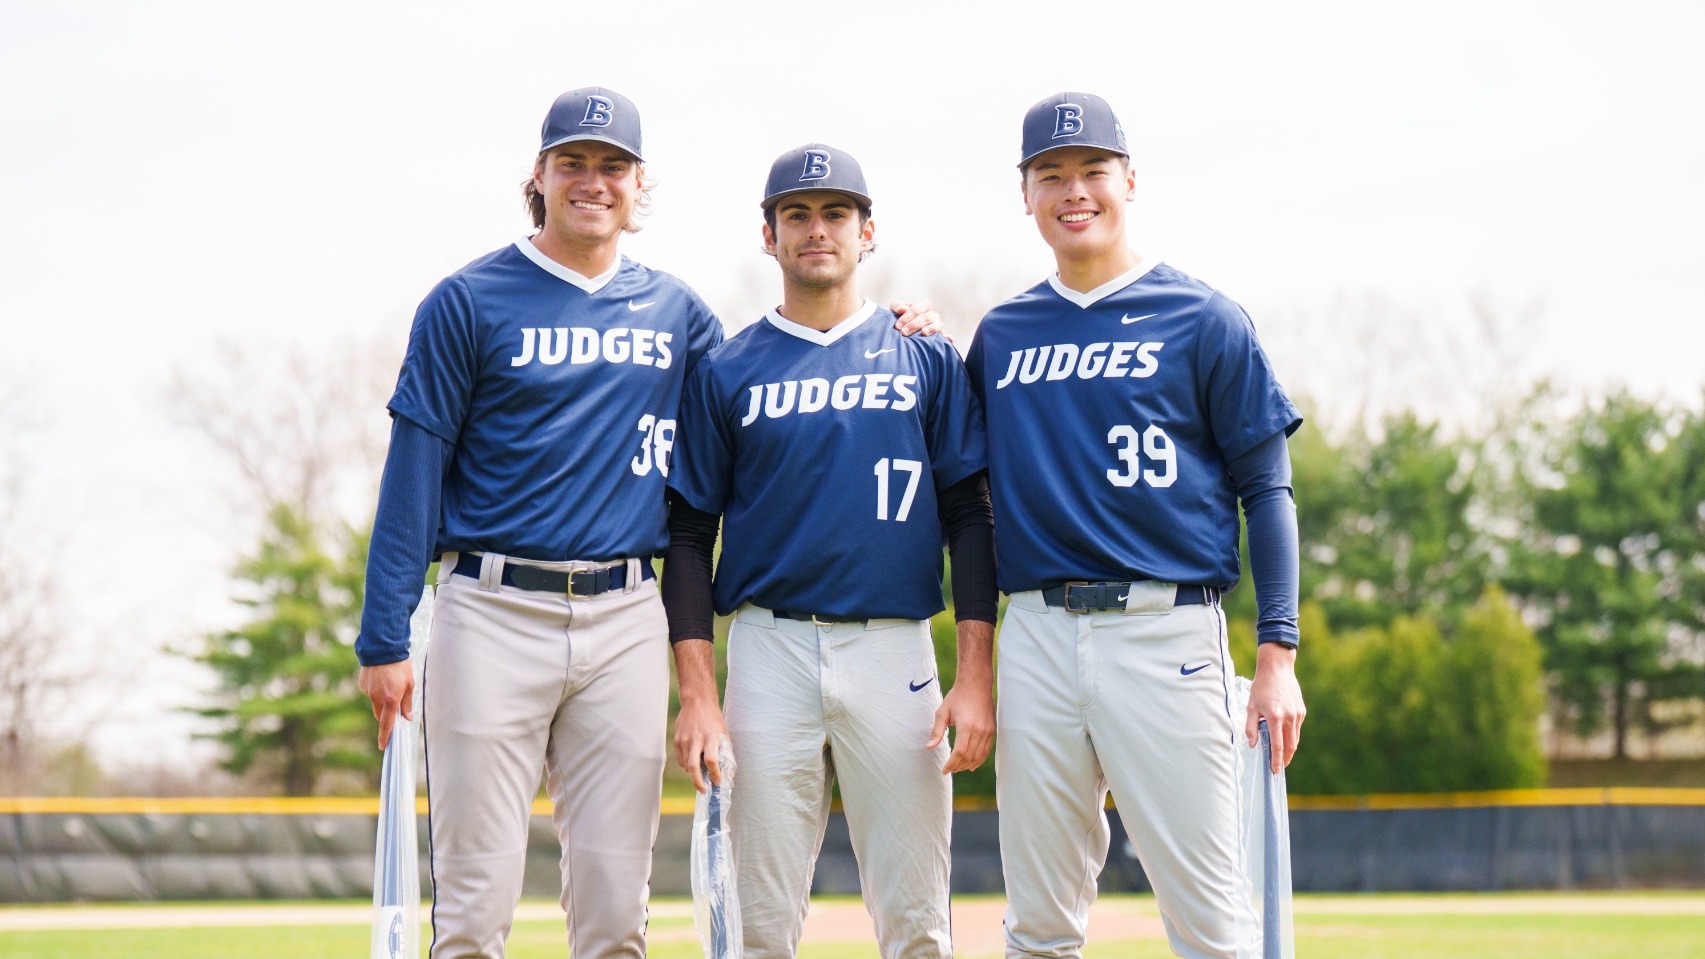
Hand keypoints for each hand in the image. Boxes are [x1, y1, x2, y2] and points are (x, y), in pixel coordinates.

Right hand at [359, 660, 414, 750]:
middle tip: (394, 704)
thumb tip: (407, 718)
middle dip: (386, 714)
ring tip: (390, 684)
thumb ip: (407, 702)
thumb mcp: (410, 683)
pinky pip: (370, 692)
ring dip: (381, 701)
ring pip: (374, 704)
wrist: (383, 648)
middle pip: (380, 715)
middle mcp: (377, 698)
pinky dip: (376, 690)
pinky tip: (382, 678)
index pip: (387, 724)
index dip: (385, 736)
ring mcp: (368, 692)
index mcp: (391, 700)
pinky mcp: (363, 685)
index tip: (383, 746)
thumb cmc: (400, 666)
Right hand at [673, 698, 729, 793]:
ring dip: (693, 773)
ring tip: (701, 772)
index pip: (711, 761)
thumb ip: (726, 753)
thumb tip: (729, 774)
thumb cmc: (713, 719)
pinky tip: (693, 760)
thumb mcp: (724, 733)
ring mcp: (684, 740)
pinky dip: (687, 765)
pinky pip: (681, 759)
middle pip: (693, 767)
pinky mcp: (677, 740)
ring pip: (686, 765)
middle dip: (698, 782)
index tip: (718, 782)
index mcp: (711, 737)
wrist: (697, 702)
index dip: (715, 774)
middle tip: (704, 790)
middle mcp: (696, 739)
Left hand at [892, 299, 946, 338]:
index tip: (898, 326)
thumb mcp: (895, 311)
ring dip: (931, 329)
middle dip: (914, 324)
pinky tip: (949, 339)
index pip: (919, 307)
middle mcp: (933, 315)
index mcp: (924, 306)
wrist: (902, 334)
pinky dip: (948, 338)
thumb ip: (897, 306)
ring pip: (938, 325)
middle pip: (927, 317)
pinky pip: (946, 338)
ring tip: (923, 333)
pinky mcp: (941, 338)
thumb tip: (902, 309)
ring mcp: (938, 326)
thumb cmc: (899, 319)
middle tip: (903, 332)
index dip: (908, 315)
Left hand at [926, 680, 993, 773]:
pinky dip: (979, 759)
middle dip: (959, 766)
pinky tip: (972, 764)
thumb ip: (937, 731)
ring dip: (969, 765)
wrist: (976, 684)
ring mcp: (987, 731)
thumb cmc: (957, 697)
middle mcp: (979, 730)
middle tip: (950, 770)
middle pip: (969, 756)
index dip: (952, 764)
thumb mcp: (943, 712)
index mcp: (966, 726)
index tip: (945, 770)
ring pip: (979, 755)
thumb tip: (929, 747)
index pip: (960, 752)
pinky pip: (986, 750)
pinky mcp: (992, 730)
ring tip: (959, 768)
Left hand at [1245, 643, 1304, 771]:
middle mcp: (1289, 717)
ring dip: (1289, 749)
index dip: (1277, 760)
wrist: (1277, 668)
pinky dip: (1291, 736)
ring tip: (1282, 756)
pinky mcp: (1301, 710)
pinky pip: (1297, 728)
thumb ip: (1250, 727)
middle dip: (1286, 759)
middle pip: (1291, 746)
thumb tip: (1252, 745)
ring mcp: (1297, 714)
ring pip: (1295, 738)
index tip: (1276, 771)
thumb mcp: (1251, 706)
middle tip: (1280, 767)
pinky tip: (1284, 738)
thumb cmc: (1261, 687)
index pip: (1278, 745)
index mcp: (1275, 717)